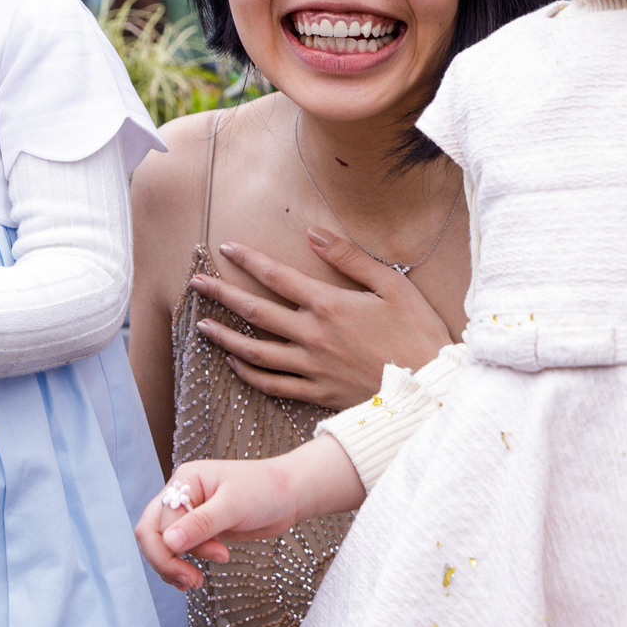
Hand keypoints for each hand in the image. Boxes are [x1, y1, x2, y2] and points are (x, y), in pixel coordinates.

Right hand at [136, 437, 366, 591]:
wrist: (291, 495)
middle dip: (165, 561)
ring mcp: (189, 513)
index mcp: (185, 481)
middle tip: (190, 582)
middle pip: (150, 533)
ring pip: (161, 544)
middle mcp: (181, 495)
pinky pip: (177, 550)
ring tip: (195, 582)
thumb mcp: (234, 506)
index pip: (160, 522)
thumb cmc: (266, 490)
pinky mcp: (199, 529)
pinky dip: (181, 565)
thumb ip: (200, 524)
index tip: (212, 559)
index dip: (176, 548)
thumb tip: (168, 542)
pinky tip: (193, 578)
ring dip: (172, 566)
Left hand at [188, 229, 454, 408]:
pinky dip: (249, 374)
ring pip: (255, 352)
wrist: (430, 387)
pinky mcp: (316, 393)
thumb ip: (349, 257)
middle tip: (196, 284)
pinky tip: (236, 364)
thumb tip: (312, 233)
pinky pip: (272, 385)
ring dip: (225, 337)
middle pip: (255, 312)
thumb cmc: (417, 331)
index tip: (226, 247)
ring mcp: (311, 368)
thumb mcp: (391, 283)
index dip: (249, 260)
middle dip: (222, 295)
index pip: (277, 277)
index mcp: (329, 304)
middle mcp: (312, 336)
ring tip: (202, 326)